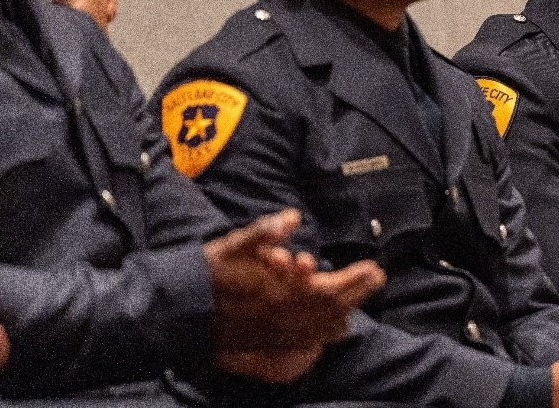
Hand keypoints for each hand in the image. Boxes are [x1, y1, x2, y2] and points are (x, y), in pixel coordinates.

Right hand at [206, 209, 385, 382]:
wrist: (182, 311)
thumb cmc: (208, 275)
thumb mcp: (233, 245)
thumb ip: (264, 232)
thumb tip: (291, 217)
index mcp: (281, 290)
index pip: (330, 288)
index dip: (355, 279)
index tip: (374, 268)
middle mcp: (284, 315)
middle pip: (332, 308)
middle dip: (357, 292)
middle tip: (376, 278)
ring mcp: (277, 332)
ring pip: (321, 327)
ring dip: (345, 313)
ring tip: (359, 301)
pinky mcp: (269, 342)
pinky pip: (305, 342)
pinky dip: (325, 334)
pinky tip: (335, 328)